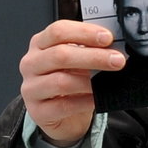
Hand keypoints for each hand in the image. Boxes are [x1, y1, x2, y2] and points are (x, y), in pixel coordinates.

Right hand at [21, 20, 125, 145]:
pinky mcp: (38, 111)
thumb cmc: (70, 80)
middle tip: (117, 60)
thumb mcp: (76, 60)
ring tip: (108, 81)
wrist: (62, 115)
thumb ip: (88, 49)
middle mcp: (31, 63)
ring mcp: (31, 88)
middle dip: (93, 56)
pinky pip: (64, 106)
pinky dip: (84, 101)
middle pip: (60, 55)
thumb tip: (113, 47)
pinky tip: (97, 98)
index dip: (84, 32)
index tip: (108, 37)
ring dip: (90, 81)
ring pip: (61, 81)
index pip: (58, 31)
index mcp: (40, 44)